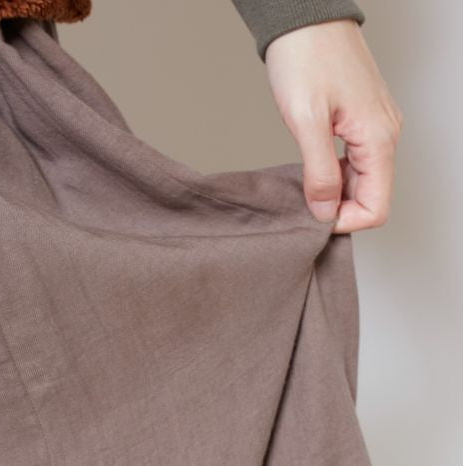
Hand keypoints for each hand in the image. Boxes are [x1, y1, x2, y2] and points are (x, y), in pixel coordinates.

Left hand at [265, 18, 402, 232]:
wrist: (305, 17)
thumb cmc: (306, 58)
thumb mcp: (307, 120)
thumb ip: (319, 173)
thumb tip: (325, 212)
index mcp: (378, 139)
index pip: (377, 208)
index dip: (345, 221)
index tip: (314, 216)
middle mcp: (384, 135)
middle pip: (371, 197)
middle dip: (338, 209)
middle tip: (303, 203)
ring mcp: (376, 126)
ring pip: (362, 181)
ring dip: (335, 193)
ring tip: (304, 186)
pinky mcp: (362, 120)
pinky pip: (355, 162)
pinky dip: (334, 174)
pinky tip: (312, 169)